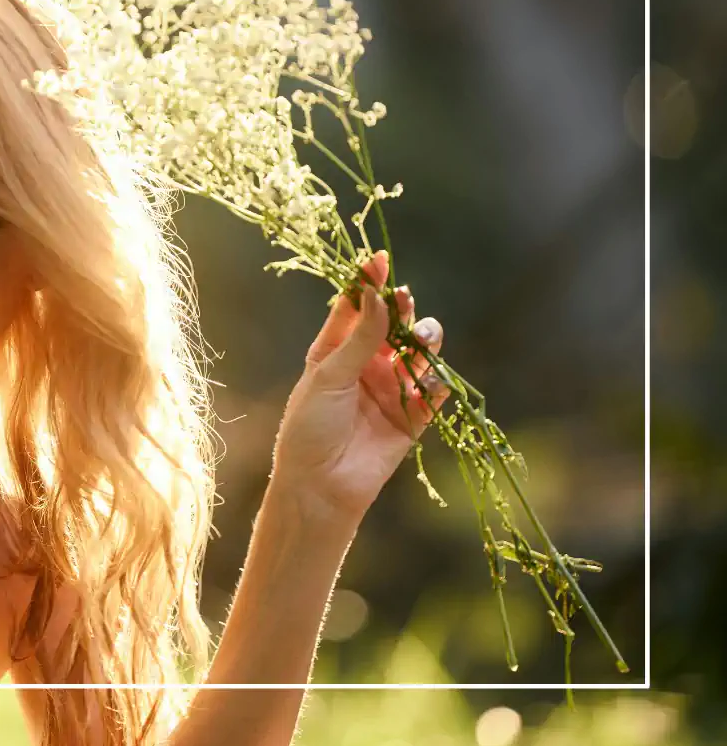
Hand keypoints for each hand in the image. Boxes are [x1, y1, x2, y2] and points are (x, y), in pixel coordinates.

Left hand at [270, 251, 452, 522]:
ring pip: (418, 355)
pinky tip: (432, 379)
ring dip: (424, 341)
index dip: (367, 284)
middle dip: (401, 311)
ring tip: (424, 337)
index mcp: (334, 350)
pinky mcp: (410, 418)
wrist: (319, 485)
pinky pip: (432, 393)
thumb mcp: (328, 376)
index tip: (380, 260)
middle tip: (404, 300)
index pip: (355, 308)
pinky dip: (437, 382)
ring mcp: (389, 390)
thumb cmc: (309, 426)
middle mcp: (365, 366)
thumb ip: (359, 339)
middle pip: (392, 327)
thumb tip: (377, 295)